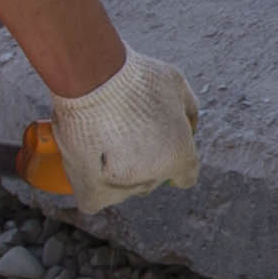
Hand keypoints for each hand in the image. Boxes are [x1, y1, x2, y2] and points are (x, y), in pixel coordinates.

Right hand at [43, 46, 202, 205]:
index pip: (186, 175)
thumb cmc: (133, 77)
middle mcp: (154, 177)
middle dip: (144, 160)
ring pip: (125, 189)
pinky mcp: (92, 193)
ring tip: (101, 139)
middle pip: (153, 179)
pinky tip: (87, 164)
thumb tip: (190, 127)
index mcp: (180, 156)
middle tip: (124, 131)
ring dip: (117, 171)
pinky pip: (95, 201)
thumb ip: (188, 111)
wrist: (91, 80)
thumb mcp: (176, 83)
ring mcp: (122, 187)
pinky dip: (92, 186)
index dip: (174, 158)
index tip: (159, 143)